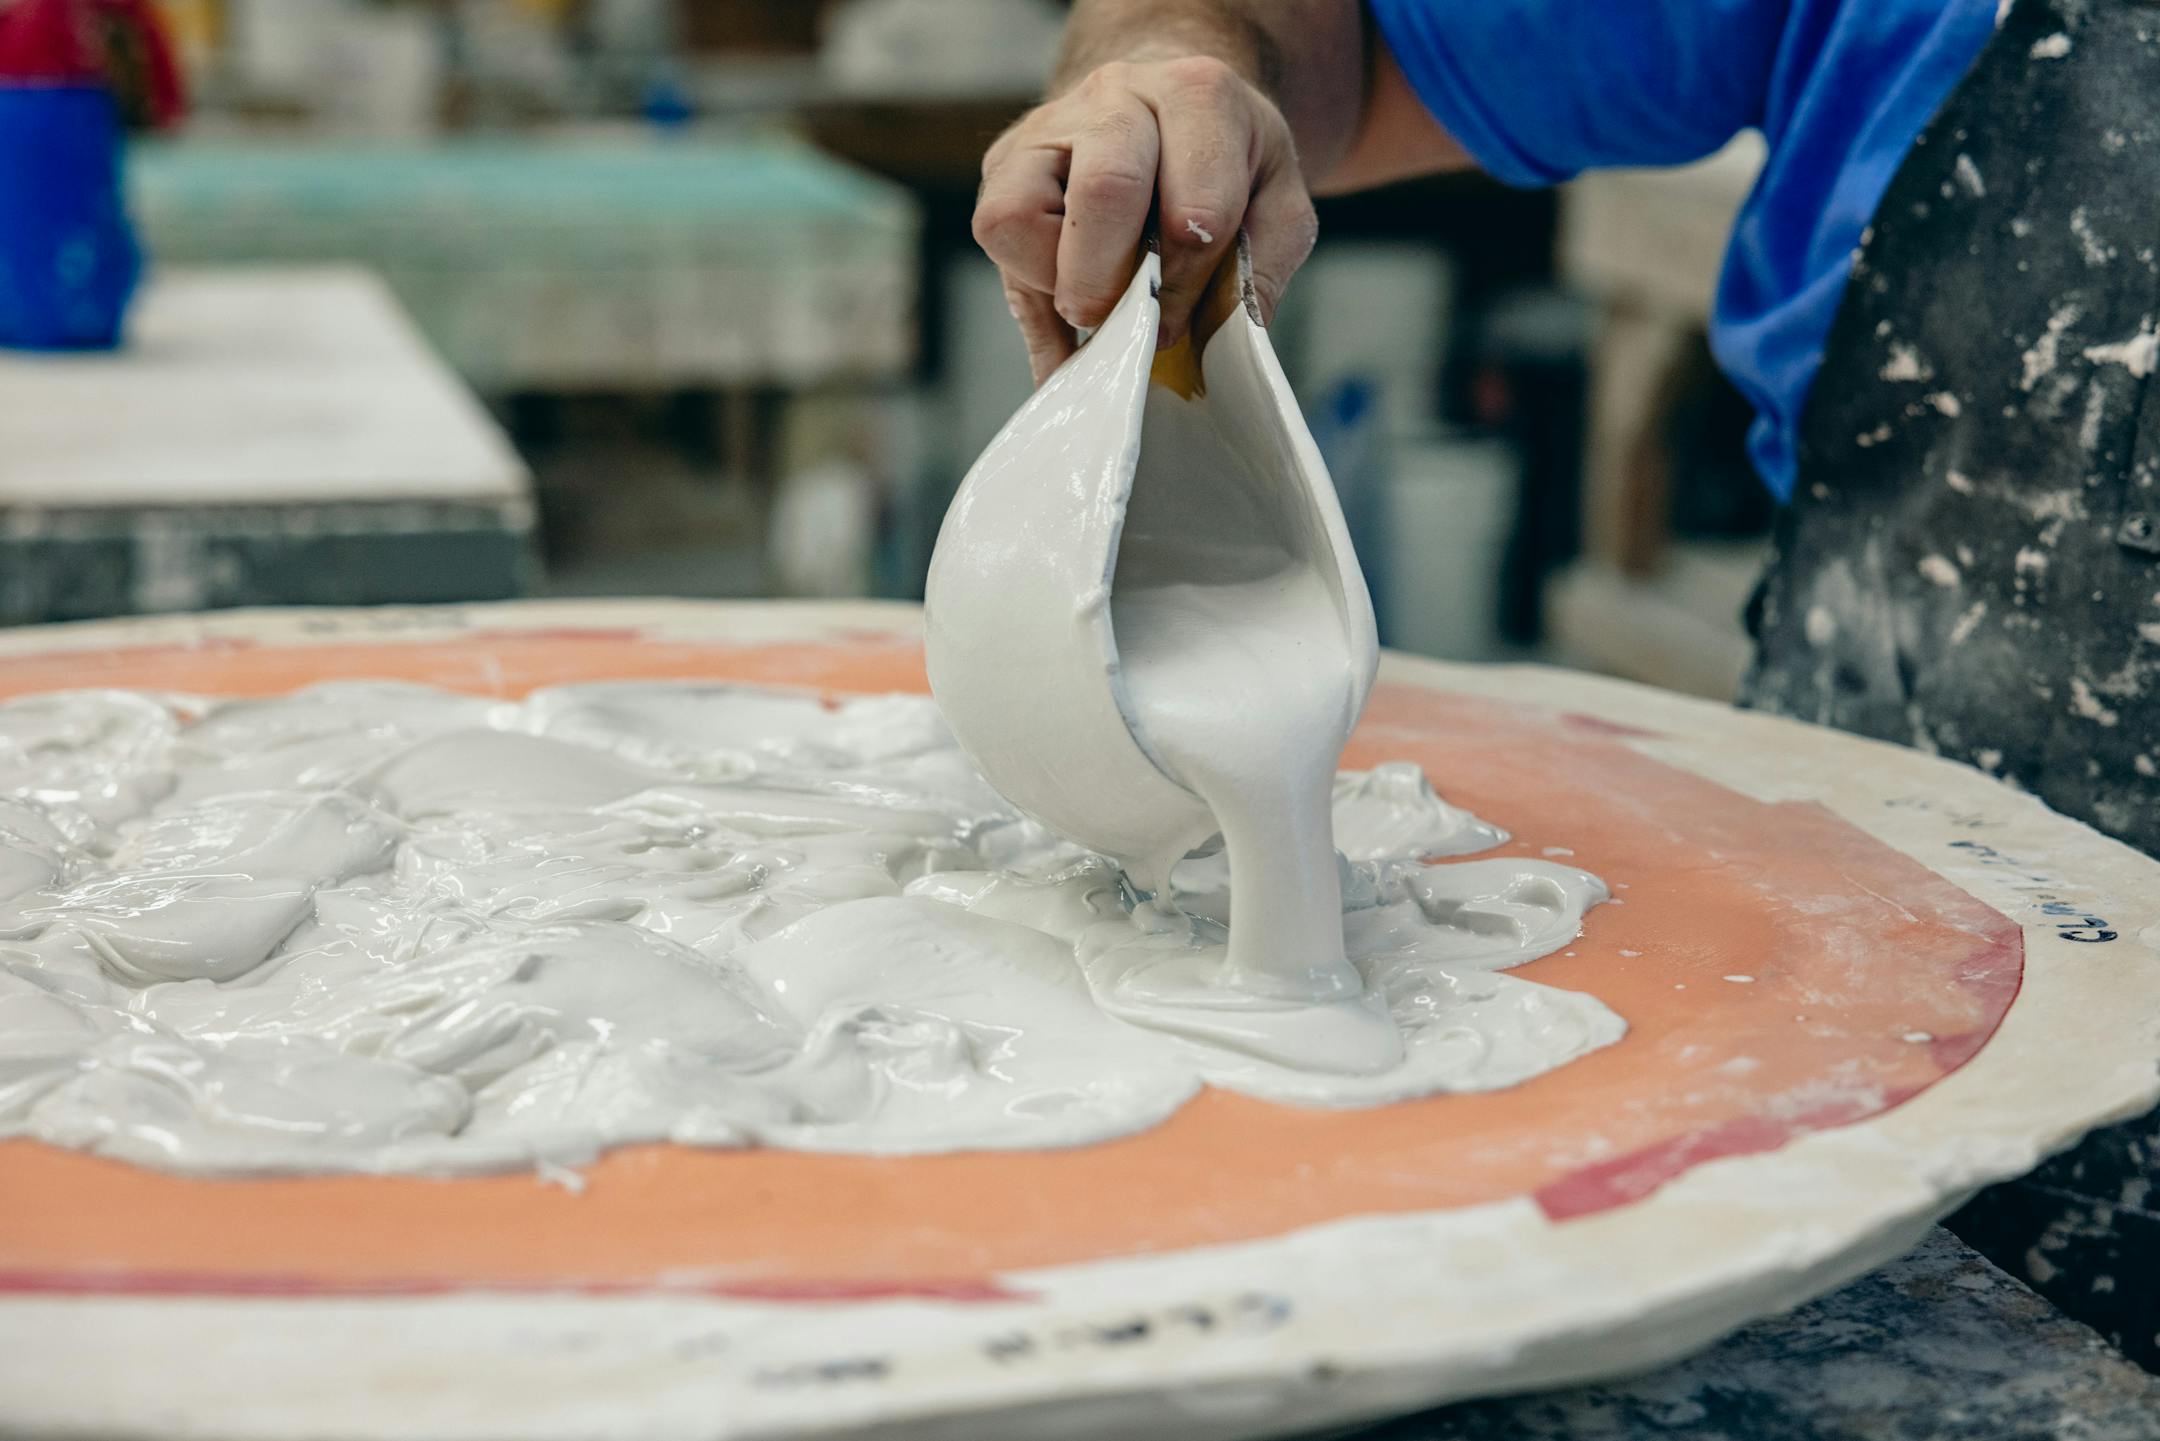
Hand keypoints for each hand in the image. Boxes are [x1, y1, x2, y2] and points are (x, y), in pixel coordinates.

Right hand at [974, 55, 1320, 383]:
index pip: (1193, 207)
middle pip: (1103, 192)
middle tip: (1129, 328)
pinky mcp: (1004, 163)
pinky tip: (1065, 336)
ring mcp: (1047, 128)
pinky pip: (995, 237)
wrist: (1168, 104)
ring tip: (1096, 302)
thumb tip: (1216, 346)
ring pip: (1015, 214)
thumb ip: (1260, 268)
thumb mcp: (1277, 204)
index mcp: (1196, 97)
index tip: (1176, 322)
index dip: (1185, 283)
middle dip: (1114, 284)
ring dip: (1056, 280)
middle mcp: (1115, 98)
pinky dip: (1031, 299)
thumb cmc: (1224, 162)